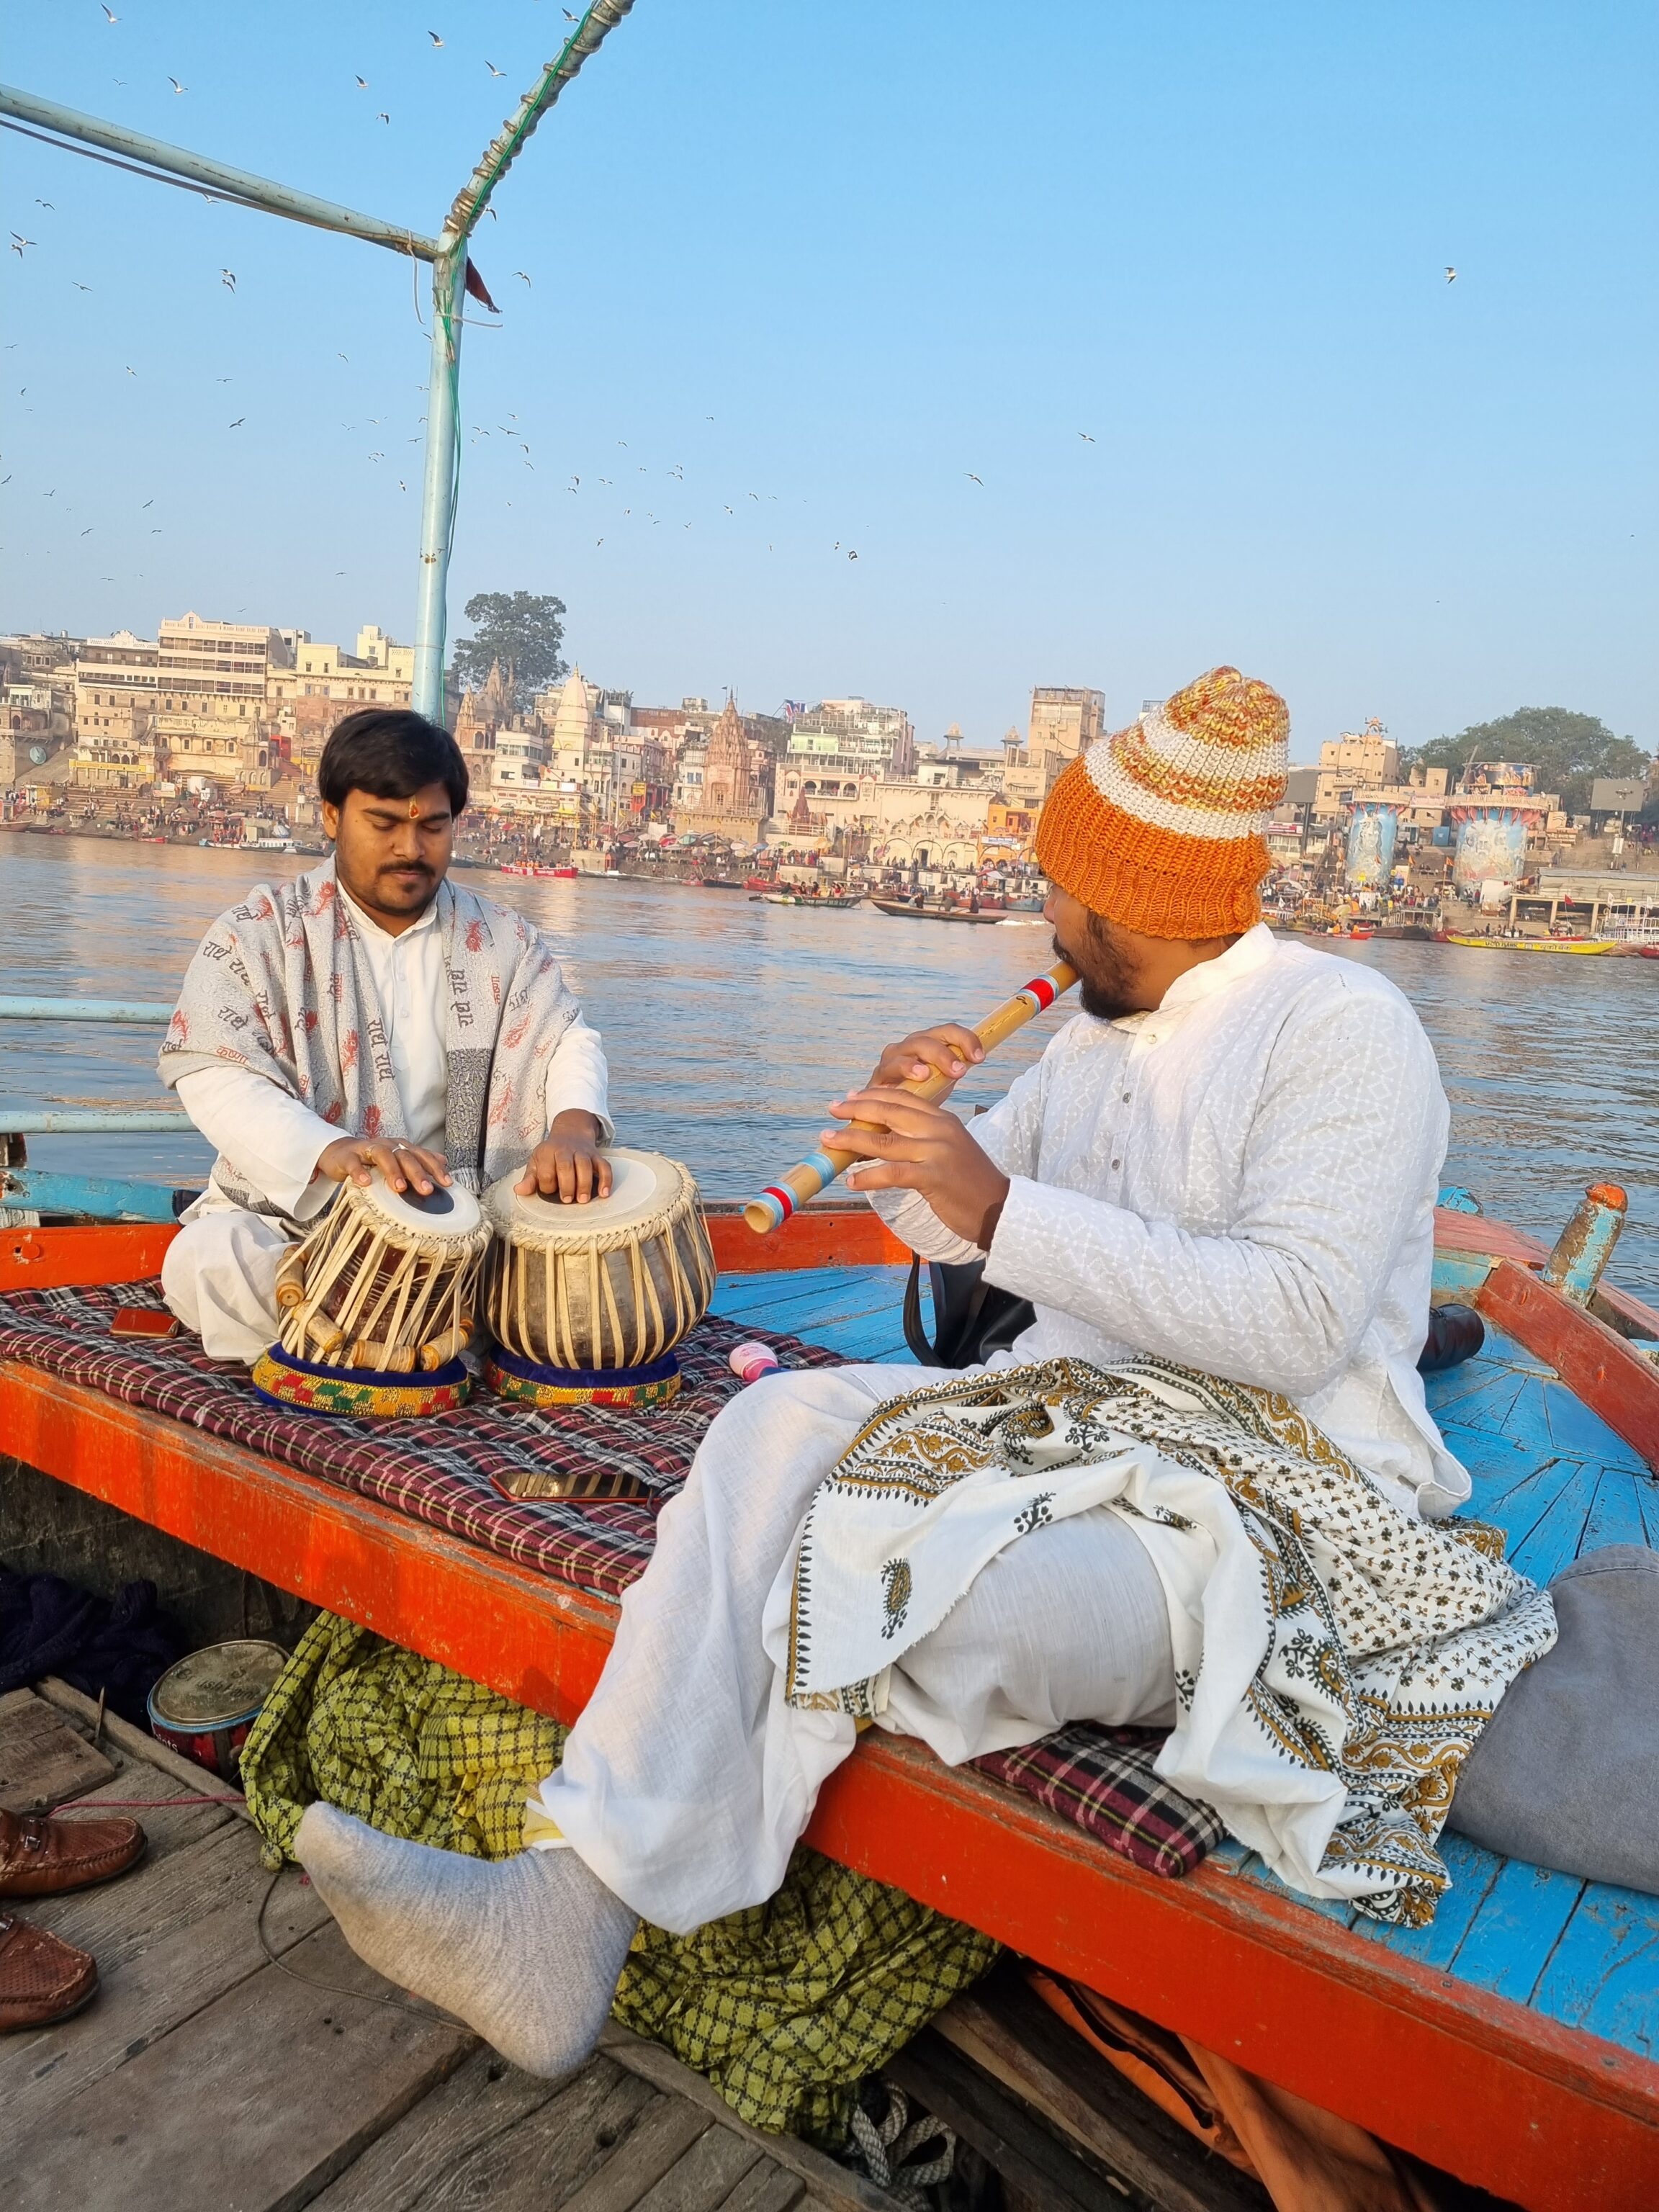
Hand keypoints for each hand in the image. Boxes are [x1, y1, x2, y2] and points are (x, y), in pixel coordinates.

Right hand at [315, 1136, 450, 1196]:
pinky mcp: (347, 1157)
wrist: (339, 1153)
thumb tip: (444, 1161)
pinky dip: (359, 1172)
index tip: (447, 1183)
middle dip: (417, 1173)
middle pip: (405, 1156)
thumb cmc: (372, 1160)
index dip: (435, 1168)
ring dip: (392, 1171)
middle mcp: (386, 1145)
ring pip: (382, 1155)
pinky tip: (365, 1183)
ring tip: (400, 1188)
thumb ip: (419, 1160)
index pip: (421, 1155)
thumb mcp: (397, 1158)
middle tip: (427, 1190)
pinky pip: (353, 1163)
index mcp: (400, 1147)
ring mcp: (366, 1149)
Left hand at [516, 1110, 612, 1204]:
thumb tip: (519, 1191)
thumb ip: (530, 1178)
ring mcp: (582, 1152)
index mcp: (547, 1152)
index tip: (550, 1191)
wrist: (571, 1132)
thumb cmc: (551, 1153)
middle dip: (567, 1185)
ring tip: (583, 1199)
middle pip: (566, 1166)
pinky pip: (604, 1166)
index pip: (546, 1171)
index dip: (547, 1185)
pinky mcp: (596, 1155)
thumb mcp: (537, 1161)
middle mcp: (565, 1150)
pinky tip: (604, 1193)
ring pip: (585, 1165)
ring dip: (584, 1184)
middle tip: (567, 1200)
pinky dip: (606, 1179)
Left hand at [824, 1087, 1009, 1249]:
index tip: (851, 1096)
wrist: (1000, 1208)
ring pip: (884, 1141)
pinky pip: (891, 1173)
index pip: (904, 1098)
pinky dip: (868, 1176)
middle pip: (890, 1112)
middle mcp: (940, 1130)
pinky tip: (852, 1181)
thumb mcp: (950, 1150)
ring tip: (829, 1140)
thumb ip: (924, 1138)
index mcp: (944, 1120)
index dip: (874, 1095)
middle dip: (856, 1109)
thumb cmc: (971, 1183)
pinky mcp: (933, 1177)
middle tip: (832, 1110)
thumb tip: (888, 1137)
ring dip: (851, 1140)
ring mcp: (936, 1152)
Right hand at [866, 1023, 984, 1095]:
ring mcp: (893, 1058)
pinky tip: (916, 1077)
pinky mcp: (879, 1075)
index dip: (966, 1039)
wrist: (898, 1115)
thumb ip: (957, 1066)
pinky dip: (904, 1070)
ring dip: (921, 1060)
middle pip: (929, 1039)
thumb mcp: (944, 1078)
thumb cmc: (923, 1092)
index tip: (979, 1057)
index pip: (949, 1031)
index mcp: (929, 1042)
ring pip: (909, 1049)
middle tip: (959, 1071)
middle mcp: (911, 1045)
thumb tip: (978, 1056)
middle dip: (945, 1053)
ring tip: (930, 1073)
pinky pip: (889, 1068)